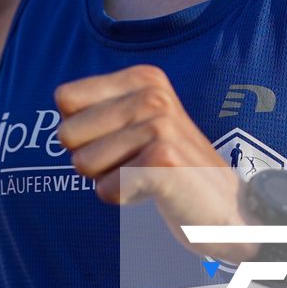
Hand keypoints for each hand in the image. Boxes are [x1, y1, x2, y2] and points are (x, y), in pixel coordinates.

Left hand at [55, 64, 256, 262]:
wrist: (227, 210)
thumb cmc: (168, 168)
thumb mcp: (137, 122)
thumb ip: (98, 110)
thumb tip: (60, 114)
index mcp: (143, 78)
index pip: (64, 98)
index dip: (80, 129)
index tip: (119, 138)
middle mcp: (152, 95)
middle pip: (67, 134)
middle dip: (91, 159)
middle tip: (133, 163)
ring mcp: (160, 125)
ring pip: (83, 164)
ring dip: (108, 180)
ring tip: (144, 175)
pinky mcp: (162, 161)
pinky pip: (106, 189)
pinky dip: (123, 198)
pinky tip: (154, 191)